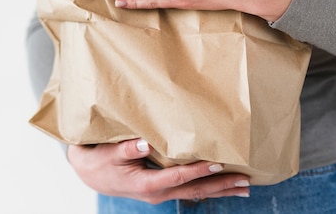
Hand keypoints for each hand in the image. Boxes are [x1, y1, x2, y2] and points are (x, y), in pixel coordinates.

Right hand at [67, 139, 249, 203]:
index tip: (219, 164)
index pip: (178, 177)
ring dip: (219, 190)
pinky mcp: (160, 190)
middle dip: (220, 186)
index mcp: (146, 184)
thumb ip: (127, 148)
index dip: (199, 171)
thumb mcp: (108, 153)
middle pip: (194, 191)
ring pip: (194, 194)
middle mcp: (157, 193)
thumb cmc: (98, 160)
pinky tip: (219, 185)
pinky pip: (188, 190)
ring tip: (243, 188)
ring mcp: (160, 194)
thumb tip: (145, 142)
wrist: (89, 174)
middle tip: (246, 182)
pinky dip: (206, 188)